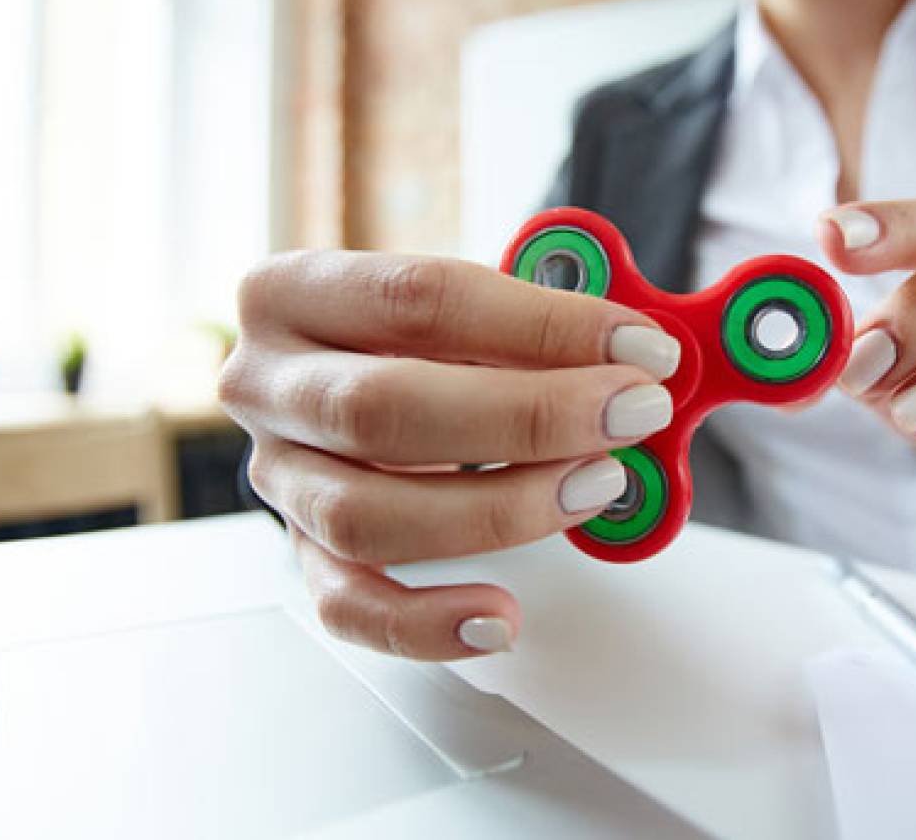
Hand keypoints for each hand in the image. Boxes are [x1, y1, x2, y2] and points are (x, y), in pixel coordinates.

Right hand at [219, 251, 681, 658]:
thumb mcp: (472, 302)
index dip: (540, 324)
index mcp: (290, 292)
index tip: (639, 346)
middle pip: (382, 406)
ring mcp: (276, 478)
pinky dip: (427, 623)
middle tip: (632, 413)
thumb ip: (546, 321)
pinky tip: (501, 615)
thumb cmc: (426, 339)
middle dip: (528, 416)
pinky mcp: (300, 556)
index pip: (417, 299)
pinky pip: (350, 608)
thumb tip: (651, 354)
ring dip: (498, 510)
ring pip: (366, 516)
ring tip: (596, 488)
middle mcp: (263, 385)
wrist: (364, 379)